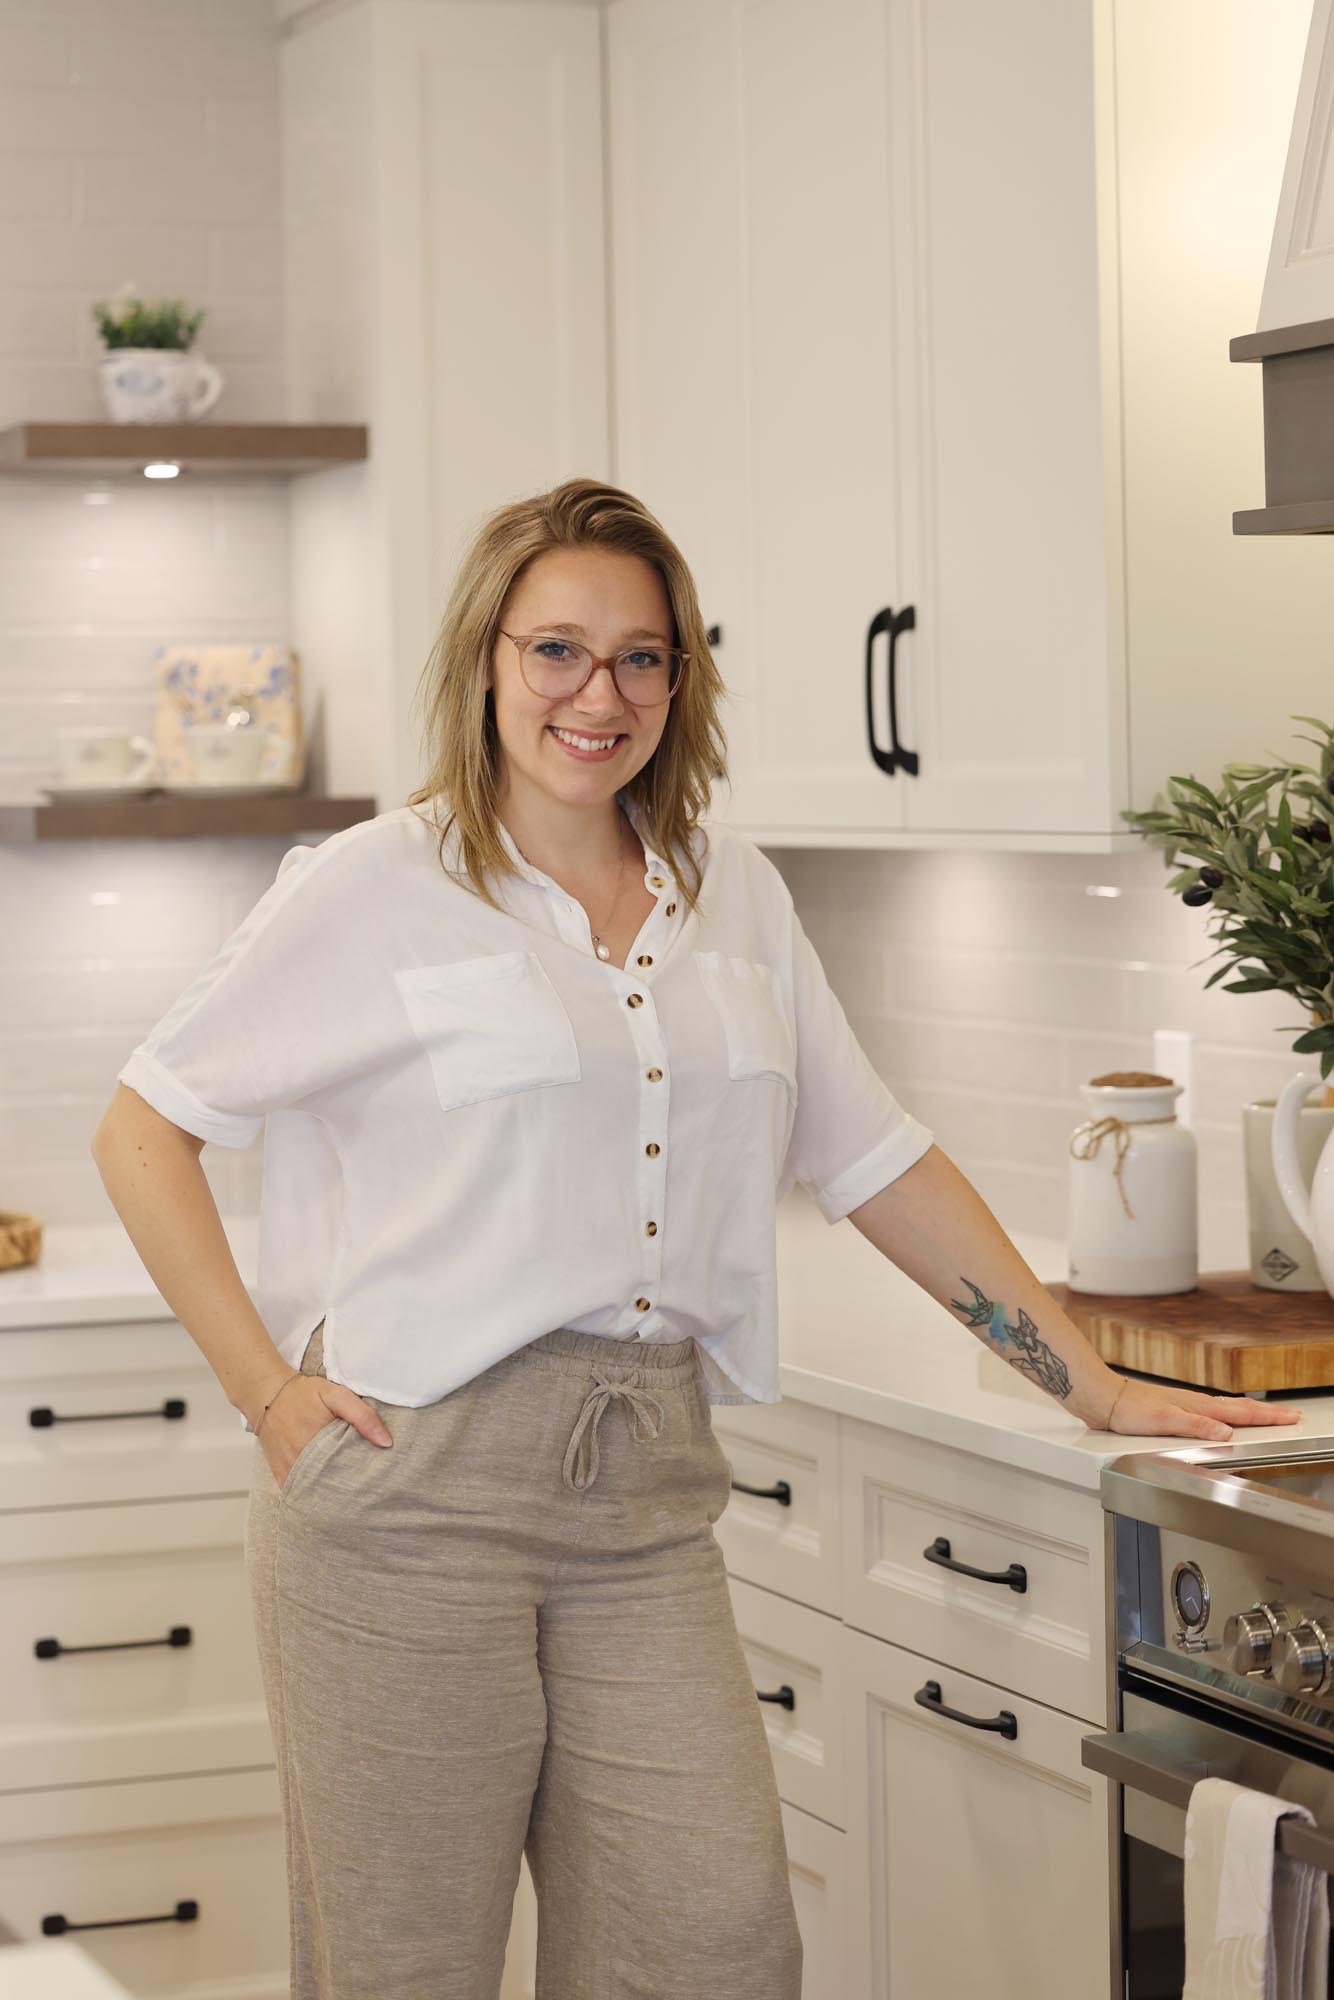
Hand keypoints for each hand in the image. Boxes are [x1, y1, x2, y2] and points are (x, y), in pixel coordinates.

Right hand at [258, 1374, 391, 1491]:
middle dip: (350, 1491)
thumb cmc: (304, 1394)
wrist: (267, 1394)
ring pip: (315, 1495)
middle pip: (332, 1489)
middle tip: (368, 1492)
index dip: (364, 1479)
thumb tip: (386, 1442)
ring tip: (350, 1495)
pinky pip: (298, 1494)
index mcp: (319, 1446)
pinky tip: (326, 1495)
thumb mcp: (337, 1395)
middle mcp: (302, 1464)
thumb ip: (362, 1416)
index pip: (349, 1475)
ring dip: (332, 1496)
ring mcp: (290, 1472)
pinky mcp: (281, 1476)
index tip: (378, 1481)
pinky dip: (312, 1496)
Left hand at [1100, 1375, 1302, 1441]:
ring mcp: (1188, 1405)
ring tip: (1269, 1413)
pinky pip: (1214, 1410)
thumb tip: (1226, 1432)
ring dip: (1252, 1411)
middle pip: (1240, 1409)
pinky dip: (1229, 1412)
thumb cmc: (1131, 1411)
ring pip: (1228, 1407)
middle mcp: (1196, 1404)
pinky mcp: (1178, 1409)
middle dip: (1268, 1413)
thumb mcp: (1165, 1421)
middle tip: (1292, 1415)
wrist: (1107, 1400)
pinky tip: (1226, 1415)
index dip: (1267, 1418)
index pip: (1241, 1414)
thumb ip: (1196, 1426)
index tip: (1290, 1418)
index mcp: (1199, 1407)